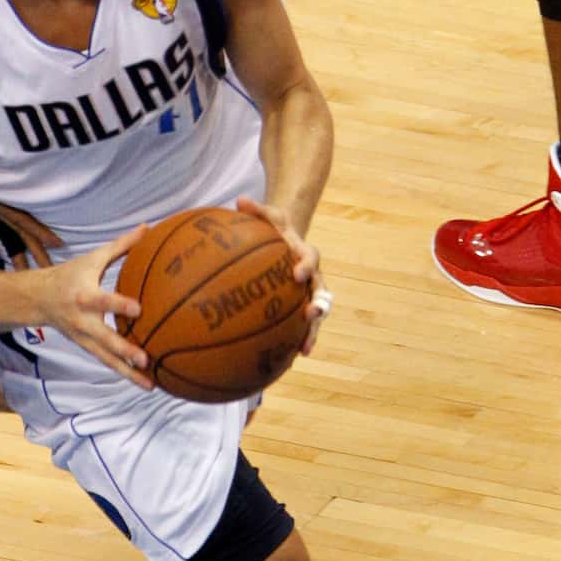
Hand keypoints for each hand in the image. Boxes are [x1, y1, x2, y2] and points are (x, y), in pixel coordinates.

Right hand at [35, 226, 152, 387]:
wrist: (39, 299)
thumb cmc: (71, 274)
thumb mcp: (93, 258)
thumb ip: (121, 246)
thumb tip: (148, 227)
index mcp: (85, 296)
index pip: (102, 301)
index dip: (118, 305)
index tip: (138, 310)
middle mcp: (83, 321)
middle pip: (104, 339)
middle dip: (124, 350)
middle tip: (145, 360)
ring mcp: (84, 338)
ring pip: (107, 359)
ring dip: (128, 373)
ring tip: (151, 385)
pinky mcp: (87, 348)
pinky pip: (107, 363)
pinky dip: (125, 374)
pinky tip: (147, 383)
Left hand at [236, 195, 330, 356]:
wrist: (284, 240)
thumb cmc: (273, 228)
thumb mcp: (267, 216)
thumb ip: (256, 210)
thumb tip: (239, 200)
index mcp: (304, 253)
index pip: (311, 258)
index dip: (306, 265)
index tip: (298, 273)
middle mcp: (311, 276)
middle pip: (321, 292)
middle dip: (319, 306)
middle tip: (312, 315)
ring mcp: (306, 294)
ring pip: (315, 314)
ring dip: (312, 331)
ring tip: (305, 349)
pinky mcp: (297, 307)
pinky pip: (298, 326)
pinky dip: (293, 341)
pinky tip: (283, 360)